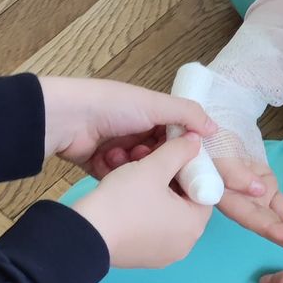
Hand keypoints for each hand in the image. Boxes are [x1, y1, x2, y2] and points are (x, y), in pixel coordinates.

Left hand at [40, 75, 212, 176]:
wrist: (68, 118)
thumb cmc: (113, 106)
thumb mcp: (155, 105)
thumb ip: (187, 114)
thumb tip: (215, 128)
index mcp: (147, 114)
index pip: (173, 135)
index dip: (182, 148)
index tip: (192, 161)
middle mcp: (133, 131)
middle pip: (157, 155)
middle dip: (158, 161)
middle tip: (162, 166)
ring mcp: (116, 149)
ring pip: (138, 169)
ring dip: (136, 165)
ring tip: (129, 158)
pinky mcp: (99, 166)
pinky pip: (117, 177)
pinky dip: (115, 171)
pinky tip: (110, 163)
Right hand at [69, 134, 213, 269]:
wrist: (86, 234)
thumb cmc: (124, 200)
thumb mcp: (153, 167)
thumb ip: (178, 151)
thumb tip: (196, 140)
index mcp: (194, 224)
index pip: (203, 190)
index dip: (189, 170)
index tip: (172, 158)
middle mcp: (185, 245)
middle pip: (185, 204)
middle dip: (170, 182)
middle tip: (151, 166)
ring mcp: (164, 255)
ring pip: (167, 216)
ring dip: (157, 197)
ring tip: (137, 181)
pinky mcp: (144, 259)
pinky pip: (152, 230)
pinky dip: (145, 215)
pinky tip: (128, 201)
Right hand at [214, 153, 282, 258]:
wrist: (211, 134)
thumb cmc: (209, 143)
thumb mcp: (216, 152)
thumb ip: (232, 172)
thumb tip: (257, 190)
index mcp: (225, 196)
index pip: (249, 215)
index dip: (270, 228)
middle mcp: (240, 203)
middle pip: (265, 225)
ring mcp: (254, 198)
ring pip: (276, 220)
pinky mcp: (265, 188)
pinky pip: (282, 209)